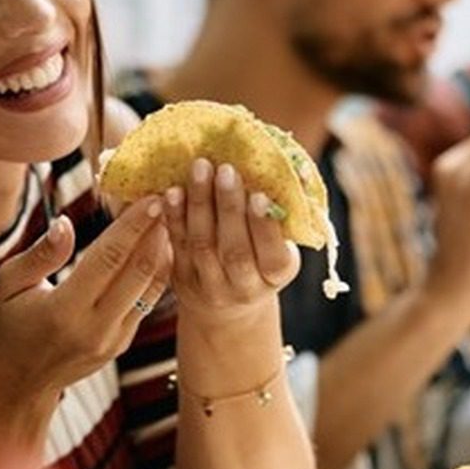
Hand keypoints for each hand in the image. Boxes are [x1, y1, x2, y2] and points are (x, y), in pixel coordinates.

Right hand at [0, 200, 171, 415]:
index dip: (132, 227)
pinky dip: (156, 273)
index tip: (151, 198)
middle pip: (138, 271)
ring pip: (150, 288)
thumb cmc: (6, 324)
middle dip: (157, 232)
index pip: (109, 259)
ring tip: (172, 218)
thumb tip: (65, 222)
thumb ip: (41, 255)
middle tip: (170, 200)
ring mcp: (113, 339)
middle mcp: (95, 327)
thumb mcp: (8, 285)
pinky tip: (160, 247)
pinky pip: (146, 302)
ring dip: (163, 251)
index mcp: (64, 310)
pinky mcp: (122, 344)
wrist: (17, 382)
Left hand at [162, 159, 299, 324]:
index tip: (259, 196)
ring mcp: (211, 286)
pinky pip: (178, 244)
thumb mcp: (281, 242)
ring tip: (201, 168)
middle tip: (226, 170)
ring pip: (203, 245)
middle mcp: (245, 287)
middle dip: (229, 208)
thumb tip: (296, 163)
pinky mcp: (182, 279)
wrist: (229, 304)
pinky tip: (173, 190)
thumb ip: (283, 210)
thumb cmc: (262, 256)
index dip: (265, 228)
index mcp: (277, 275)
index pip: (274, 257)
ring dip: (200, 203)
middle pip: (235, 250)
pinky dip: (175, 216)